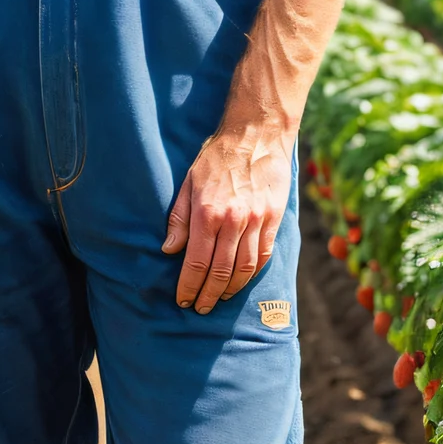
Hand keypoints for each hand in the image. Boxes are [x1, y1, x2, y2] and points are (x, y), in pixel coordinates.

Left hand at [162, 128, 294, 312]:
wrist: (257, 135)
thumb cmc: (217, 157)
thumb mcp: (189, 182)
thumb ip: (179, 218)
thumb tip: (168, 250)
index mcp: (208, 213)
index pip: (196, 262)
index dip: (189, 286)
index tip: (183, 300)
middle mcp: (234, 220)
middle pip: (220, 271)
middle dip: (208, 294)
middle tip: (200, 308)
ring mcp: (257, 220)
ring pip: (245, 268)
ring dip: (231, 289)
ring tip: (219, 298)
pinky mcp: (274, 219)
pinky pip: (264, 255)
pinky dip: (252, 273)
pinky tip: (242, 280)